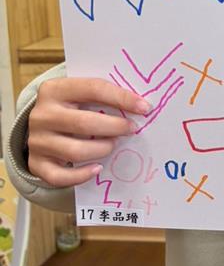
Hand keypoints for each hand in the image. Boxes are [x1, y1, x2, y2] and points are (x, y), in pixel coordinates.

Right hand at [27, 78, 150, 187]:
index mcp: (54, 89)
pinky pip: (60, 176)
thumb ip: (103, 96)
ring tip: (113, 145)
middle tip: (132, 129)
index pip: (93, 89)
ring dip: (102, 149)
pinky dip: (82, 175)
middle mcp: (42, 115)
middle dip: (115, 127)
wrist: (40, 126)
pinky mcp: (35, 164)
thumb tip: (140, 105)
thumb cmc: (71, 108)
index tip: (145, 108)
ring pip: (75, 151)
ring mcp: (37, 141)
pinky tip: (97, 168)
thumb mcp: (80, 95)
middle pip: (84, 123)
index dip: (122, 98)